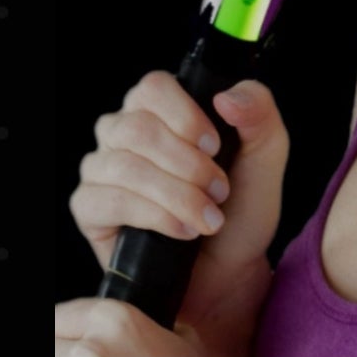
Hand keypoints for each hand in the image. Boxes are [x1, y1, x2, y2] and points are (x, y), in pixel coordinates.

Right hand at [68, 73, 288, 356]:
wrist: (229, 270)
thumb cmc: (242, 206)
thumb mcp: (266, 154)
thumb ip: (259, 113)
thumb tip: (226, 97)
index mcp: (162, 109)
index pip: (154, 87)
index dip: (185, 115)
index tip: (215, 146)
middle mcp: (124, 132)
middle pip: (137, 128)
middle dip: (187, 164)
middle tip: (220, 191)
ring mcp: (102, 169)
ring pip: (123, 166)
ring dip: (175, 194)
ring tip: (208, 218)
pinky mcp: (90, 209)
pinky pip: (106, 200)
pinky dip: (152, 216)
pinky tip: (182, 231)